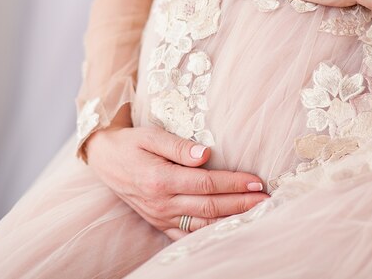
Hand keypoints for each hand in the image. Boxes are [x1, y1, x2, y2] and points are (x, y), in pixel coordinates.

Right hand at [86, 125, 269, 240]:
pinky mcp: (159, 222)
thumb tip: (206, 154)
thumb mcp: (151, 136)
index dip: (234, 183)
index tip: (257, 181)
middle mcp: (162, 203)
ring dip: (231, 220)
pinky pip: (187, 235)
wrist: (105, 159)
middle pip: (210, 207)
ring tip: (256, 214)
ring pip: (202, 225)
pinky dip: (209, 235)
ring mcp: (160, 216)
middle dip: (241, 204)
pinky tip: (228, 230)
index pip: (207, 184)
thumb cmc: (131, 143)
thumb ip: (179, 146)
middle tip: (267, 200)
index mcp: (161, 180)